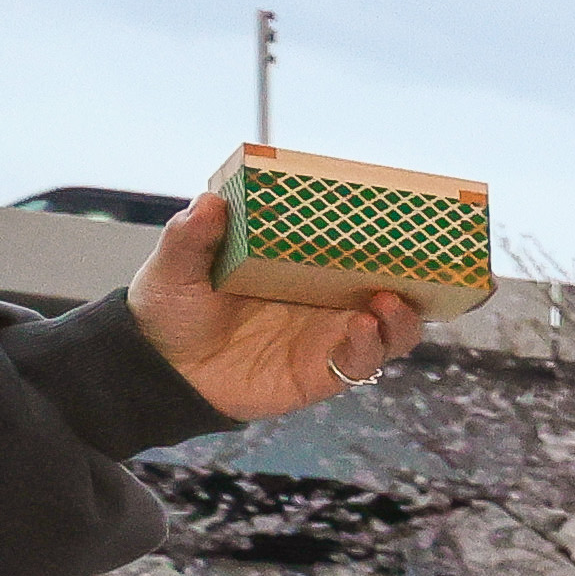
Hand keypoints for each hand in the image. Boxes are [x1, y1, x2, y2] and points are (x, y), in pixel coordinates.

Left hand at [127, 192, 425, 419]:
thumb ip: (192, 236)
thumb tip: (211, 201)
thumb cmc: (169, 312)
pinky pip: (363, 362)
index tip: (395, 221)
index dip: (380, 241)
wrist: (158, 371)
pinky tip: (362, 326)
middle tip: (416, 263)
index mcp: (298, 270)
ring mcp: (326, 339)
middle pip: (388, 289)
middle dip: (413, 279)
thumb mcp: (175, 267)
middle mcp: (323, 303)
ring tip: (388, 299)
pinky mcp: (322, 375)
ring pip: (390, 330)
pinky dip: (372, 345)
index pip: (351, 252)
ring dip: (402, 317)